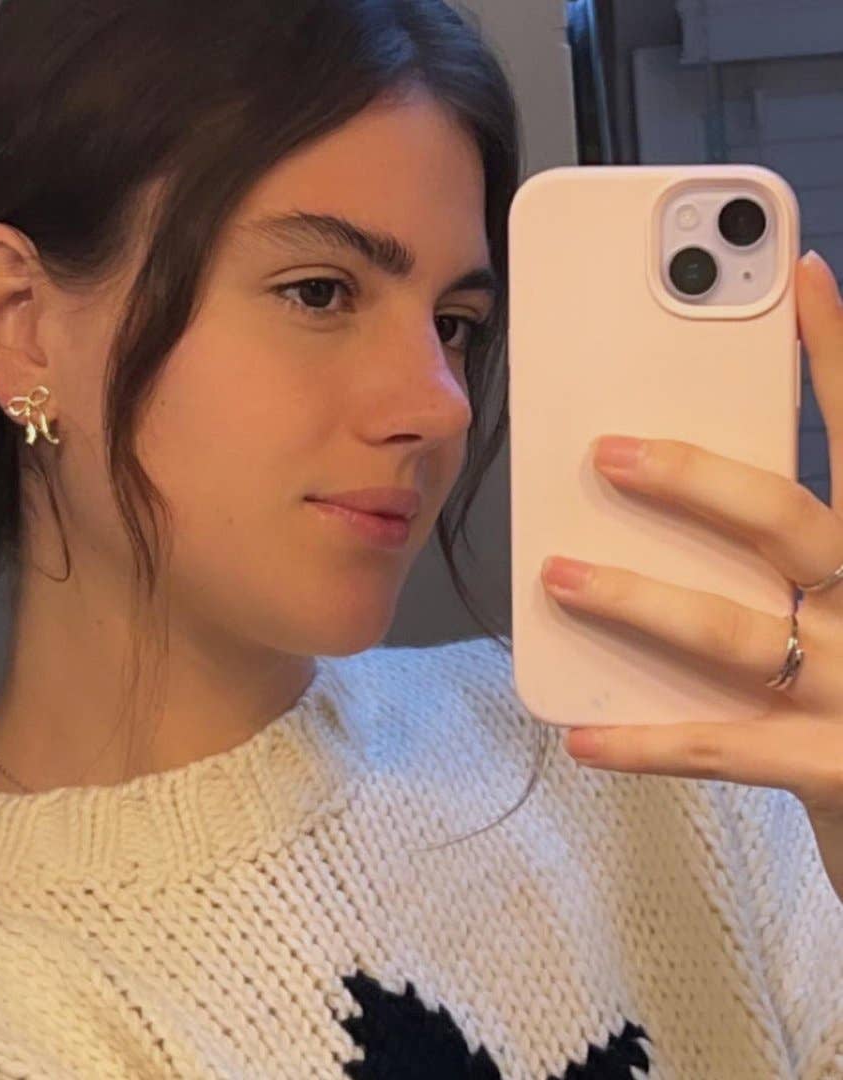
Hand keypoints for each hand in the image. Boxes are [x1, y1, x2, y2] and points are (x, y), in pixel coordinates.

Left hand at [539, 249, 842, 903]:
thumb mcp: (842, 601)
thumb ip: (784, 550)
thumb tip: (677, 482)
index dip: (835, 357)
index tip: (799, 279)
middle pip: (784, 519)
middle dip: (695, 480)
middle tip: (605, 453)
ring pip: (731, 631)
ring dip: (635, 599)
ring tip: (557, 573)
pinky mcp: (829, 766)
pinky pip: (718, 747)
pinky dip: (645, 742)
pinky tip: (582, 736)